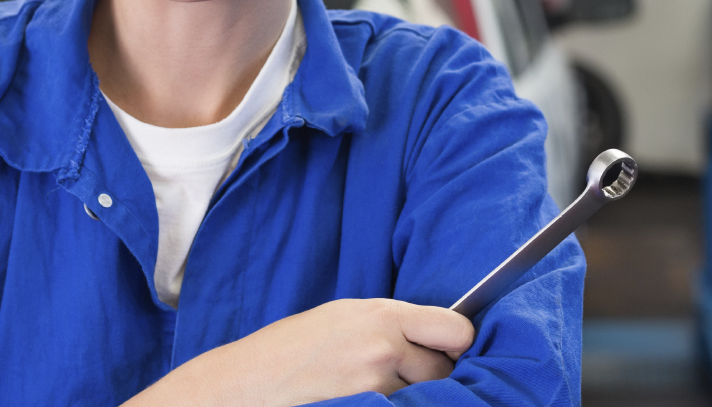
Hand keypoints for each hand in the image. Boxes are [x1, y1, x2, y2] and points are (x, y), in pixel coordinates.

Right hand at [125, 298, 474, 406]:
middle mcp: (386, 347)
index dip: (457, 341)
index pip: (457, 329)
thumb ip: (394, 321)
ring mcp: (378, 383)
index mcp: (384, 314)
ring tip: (371, 383)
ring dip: (412, 392)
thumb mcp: (346, 315)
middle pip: (445, 368)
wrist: (253, 381)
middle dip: (432, 371)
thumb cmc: (295, 345)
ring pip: (426, 394)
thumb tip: (437, 333)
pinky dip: (393, 405)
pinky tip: (366, 398)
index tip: (451, 347)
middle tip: (401, 370)